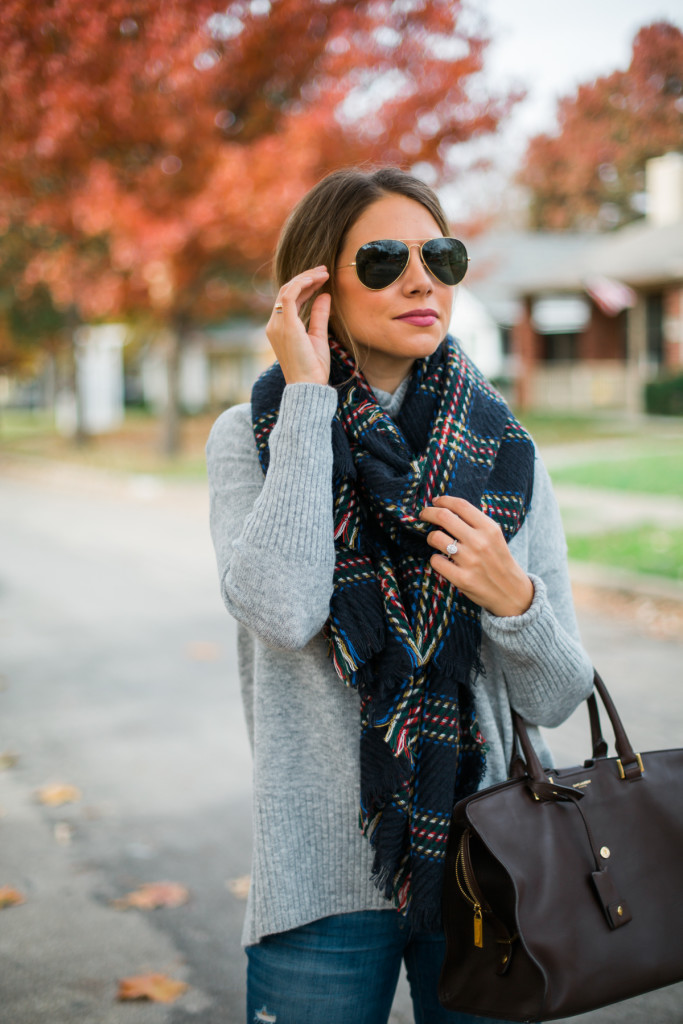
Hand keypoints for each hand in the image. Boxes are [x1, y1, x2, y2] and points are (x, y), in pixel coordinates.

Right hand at [266, 266, 330, 385]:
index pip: (289, 300)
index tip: (322, 279)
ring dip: (306, 278)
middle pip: (286, 291)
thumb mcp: (318, 336)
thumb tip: (324, 295)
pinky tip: (315, 279)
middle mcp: (275, 325)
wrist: (308, 385)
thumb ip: (319, 315)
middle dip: (306, 277)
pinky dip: (301, 284)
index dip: (305, 286)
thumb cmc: (313, 368)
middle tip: (324, 270)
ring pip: (287, 290)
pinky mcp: (286, 325)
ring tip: (323, 272)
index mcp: (280, 329)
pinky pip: (289, 296)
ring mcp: (278, 325)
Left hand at [419, 495, 533, 617]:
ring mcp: (470, 561)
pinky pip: (436, 561)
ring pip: (435, 538)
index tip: (435, 501)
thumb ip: (475, 523)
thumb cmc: (499, 561)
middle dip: (428, 513)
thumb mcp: (495, 537)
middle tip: (423, 515)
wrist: (512, 593)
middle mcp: (479, 542)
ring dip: (430, 537)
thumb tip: (447, 508)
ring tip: (434, 540)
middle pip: (443, 517)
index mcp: (489, 528)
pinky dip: (435, 559)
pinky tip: (442, 560)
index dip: (444, 500)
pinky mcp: (462, 579)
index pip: (461, 505)